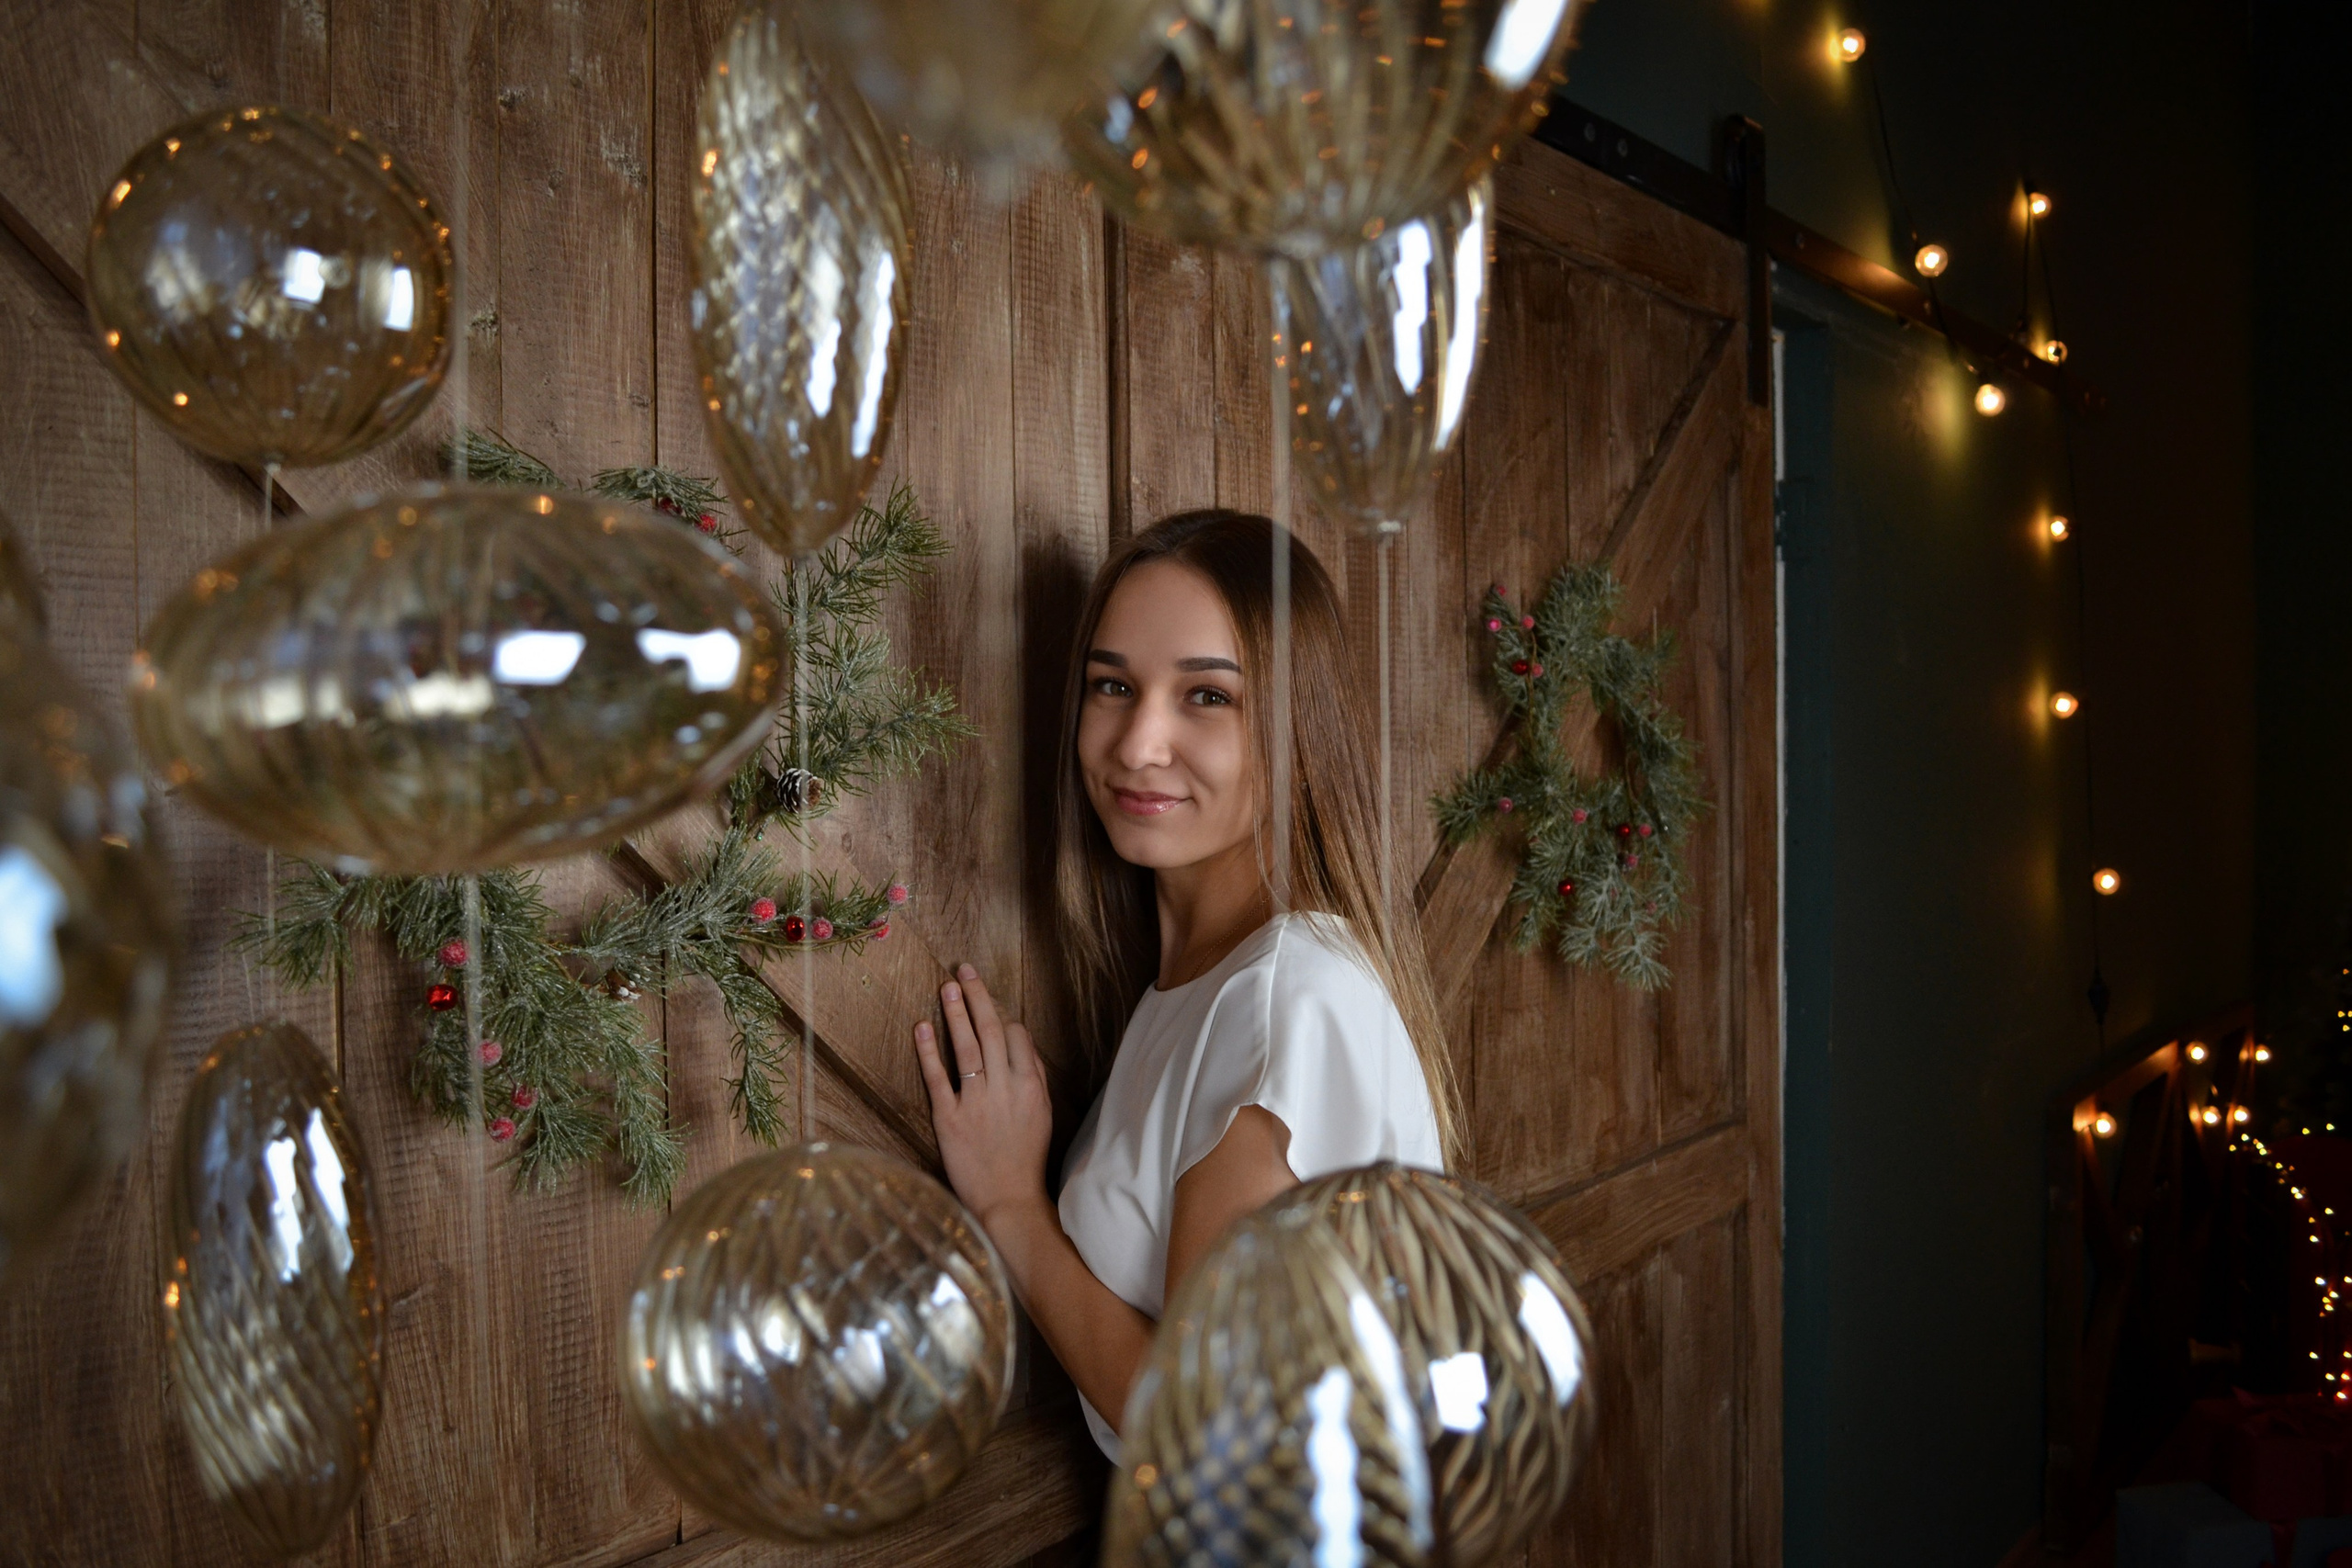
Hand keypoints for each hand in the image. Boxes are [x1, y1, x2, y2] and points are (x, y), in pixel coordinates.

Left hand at [914, 963, 1052, 1234]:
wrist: (1009, 1201)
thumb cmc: (1026, 1159)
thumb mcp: (1043, 1115)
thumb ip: (1032, 1078)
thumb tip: (1020, 1044)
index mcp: (1031, 1086)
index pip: (1017, 1037)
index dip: (1003, 1020)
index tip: (991, 1012)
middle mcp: (1006, 1088)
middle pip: (991, 1031)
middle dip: (977, 996)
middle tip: (965, 969)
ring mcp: (976, 1102)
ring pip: (966, 1047)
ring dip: (956, 1012)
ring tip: (947, 986)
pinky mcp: (949, 1118)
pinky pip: (938, 1077)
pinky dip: (929, 1050)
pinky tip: (922, 1027)